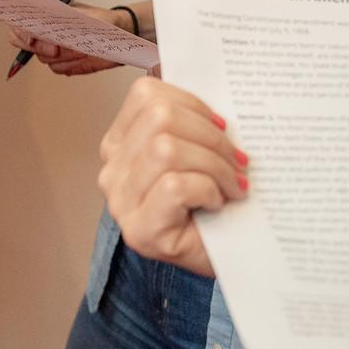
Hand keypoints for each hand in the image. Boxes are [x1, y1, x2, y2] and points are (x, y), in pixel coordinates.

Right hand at [7, 2, 134, 76]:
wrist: (121, 34)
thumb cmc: (104, 20)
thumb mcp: (86, 16)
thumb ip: (66, 23)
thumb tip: (51, 31)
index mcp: (46, 15)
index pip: (20, 24)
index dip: (21, 33)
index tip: (31, 39)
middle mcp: (46, 33)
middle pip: (28, 46)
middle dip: (43, 48)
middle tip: (57, 48)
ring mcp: (54, 50)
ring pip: (46, 60)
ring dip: (65, 56)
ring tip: (84, 48)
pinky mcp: (65, 64)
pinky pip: (60, 69)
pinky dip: (73, 64)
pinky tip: (86, 56)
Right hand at [97, 77, 248, 276]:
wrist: (230, 259)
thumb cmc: (214, 204)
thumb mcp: (199, 150)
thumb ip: (192, 121)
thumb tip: (216, 88)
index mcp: (121, 141)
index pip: (145, 93)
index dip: (193, 103)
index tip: (222, 127)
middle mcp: (112, 169)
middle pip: (159, 117)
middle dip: (210, 135)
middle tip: (237, 161)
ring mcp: (121, 202)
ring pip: (166, 149)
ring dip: (214, 165)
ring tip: (233, 184)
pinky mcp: (140, 231)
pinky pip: (175, 186)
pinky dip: (207, 190)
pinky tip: (217, 203)